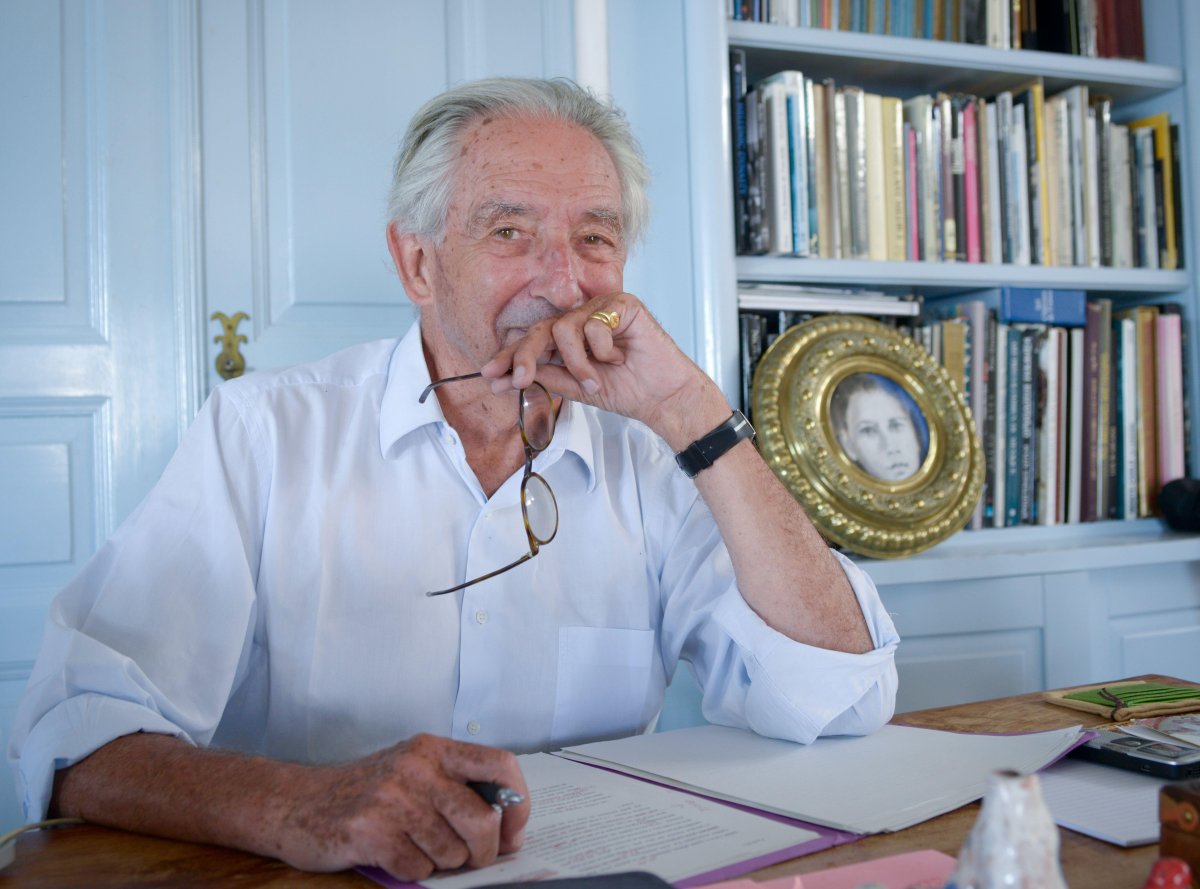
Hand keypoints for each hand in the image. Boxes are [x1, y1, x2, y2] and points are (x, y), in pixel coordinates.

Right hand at [279, 734, 528, 878]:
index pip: (500, 764)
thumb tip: (508, 826)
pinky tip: (394, 855)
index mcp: (433, 748)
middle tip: (473, 859)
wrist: (296, 802)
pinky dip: (413, 870)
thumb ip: (456, 787)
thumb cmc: (365, 792)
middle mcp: (416, 767)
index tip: (512, 832)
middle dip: (485, 851)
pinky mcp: (370, 831)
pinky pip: (418, 868)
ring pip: (452, 851)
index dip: (518, 804)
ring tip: (419, 848)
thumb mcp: (412, 771)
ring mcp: (392, 798)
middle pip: (481, 819)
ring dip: (443, 862)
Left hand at [481, 293, 728, 448]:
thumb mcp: (577, 387)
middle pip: (540, 329)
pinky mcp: (622, 304)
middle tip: (518, 381)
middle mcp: (582, 319)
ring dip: (577, 362)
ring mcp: (601, 309)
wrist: (662, 397)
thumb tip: (507, 377)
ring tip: (595, 380)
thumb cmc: (627, 389)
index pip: (533, 341)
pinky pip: (594, 324)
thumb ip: (546, 376)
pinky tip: (620, 357)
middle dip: (524, 356)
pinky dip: (603, 349)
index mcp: (570, 338)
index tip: (490, 376)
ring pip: (565, 328)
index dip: (510, 357)